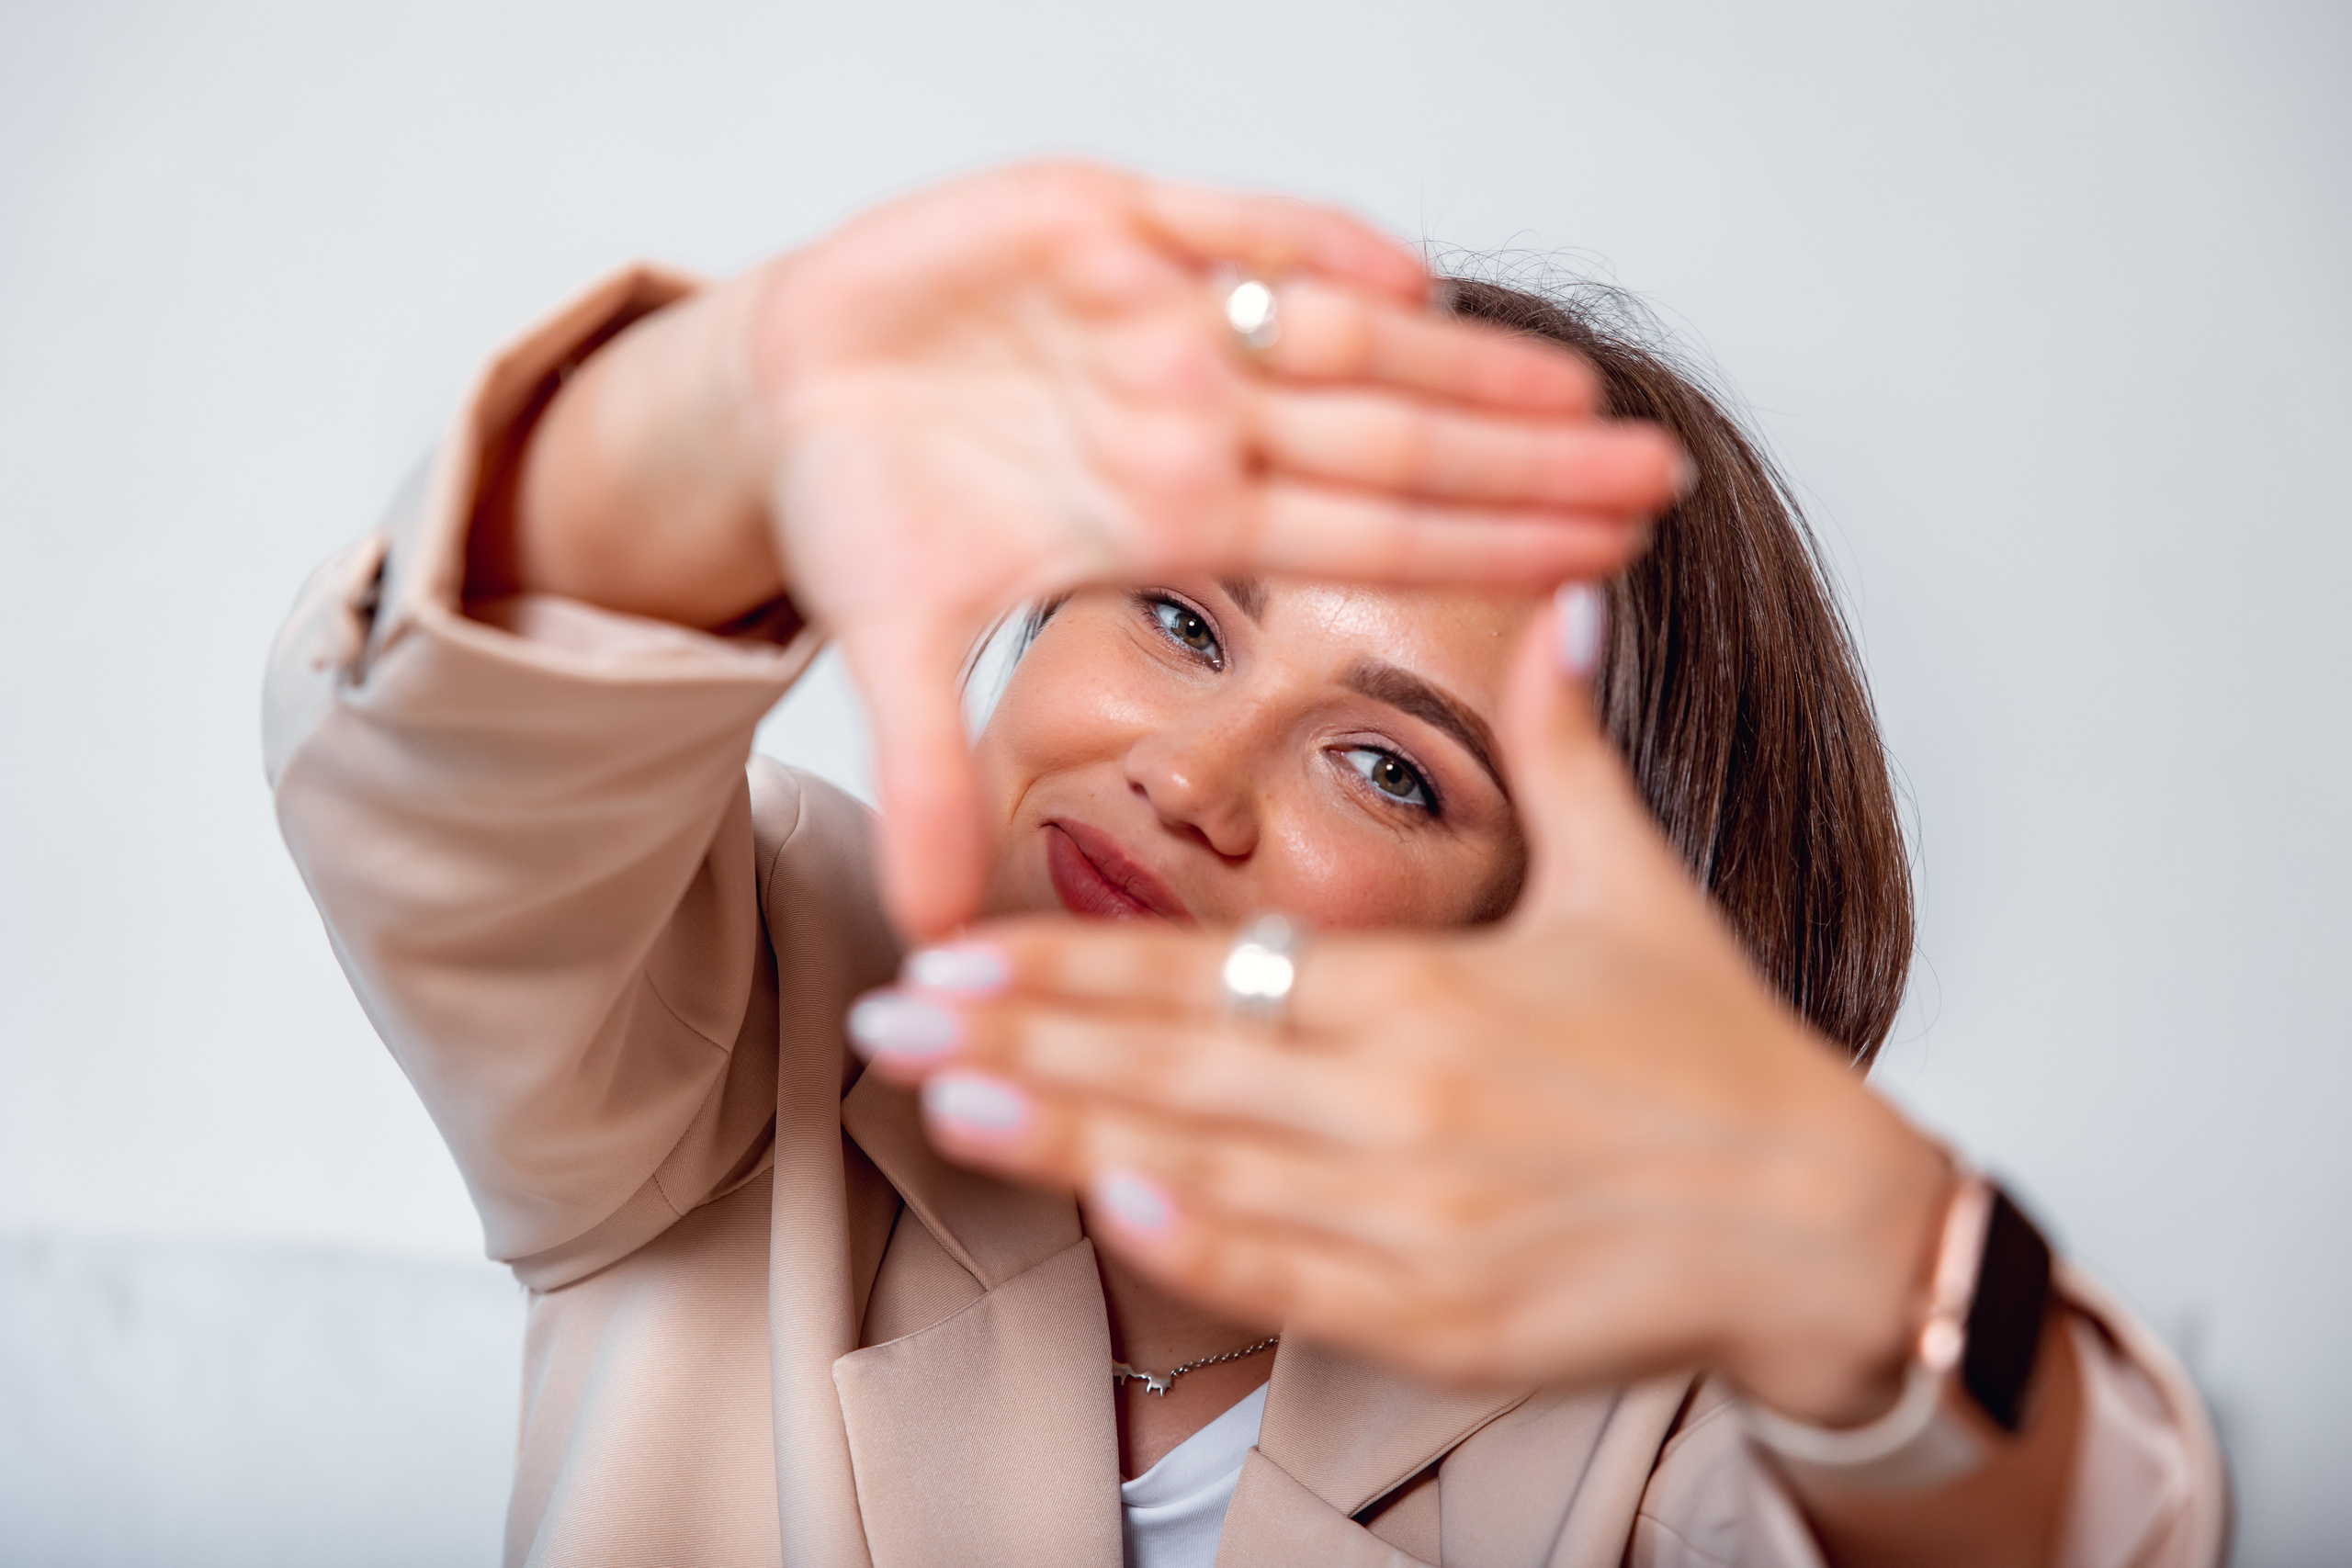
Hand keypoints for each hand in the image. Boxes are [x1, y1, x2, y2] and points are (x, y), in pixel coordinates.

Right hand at [505, 163, 1686, 938]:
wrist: (782, 387)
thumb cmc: (864, 506)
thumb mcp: (893, 645)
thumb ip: (928, 774)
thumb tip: (931, 935)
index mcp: (1173, 513)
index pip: (1360, 540)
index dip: (1477, 553)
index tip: (1601, 571)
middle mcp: (1191, 417)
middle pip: (1387, 443)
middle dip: (1523, 463)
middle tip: (1663, 481)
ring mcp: (1157, 317)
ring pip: (1339, 335)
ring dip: (1458, 366)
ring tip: (1579, 394)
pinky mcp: (1097, 220)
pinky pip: (1226, 229)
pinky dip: (1305, 246)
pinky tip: (1406, 275)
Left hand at [853, 587, 1951, 1425]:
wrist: (1823, 1225)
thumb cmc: (1717, 1053)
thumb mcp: (1635, 882)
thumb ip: (1571, 741)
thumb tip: (1568, 595)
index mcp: (1435, 996)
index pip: (1209, 974)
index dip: (1069, 968)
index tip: (954, 955)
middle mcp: (1411, 1106)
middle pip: (1176, 1067)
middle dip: (1019, 1043)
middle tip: (884, 1024)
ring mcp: (1424, 1223)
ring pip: (1206, 1174)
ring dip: (1063, 1142)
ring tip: (942, 1106)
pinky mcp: (1449, 1319)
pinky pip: (1294, 1287)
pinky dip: (1196, 1253)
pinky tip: (1105, 1214)